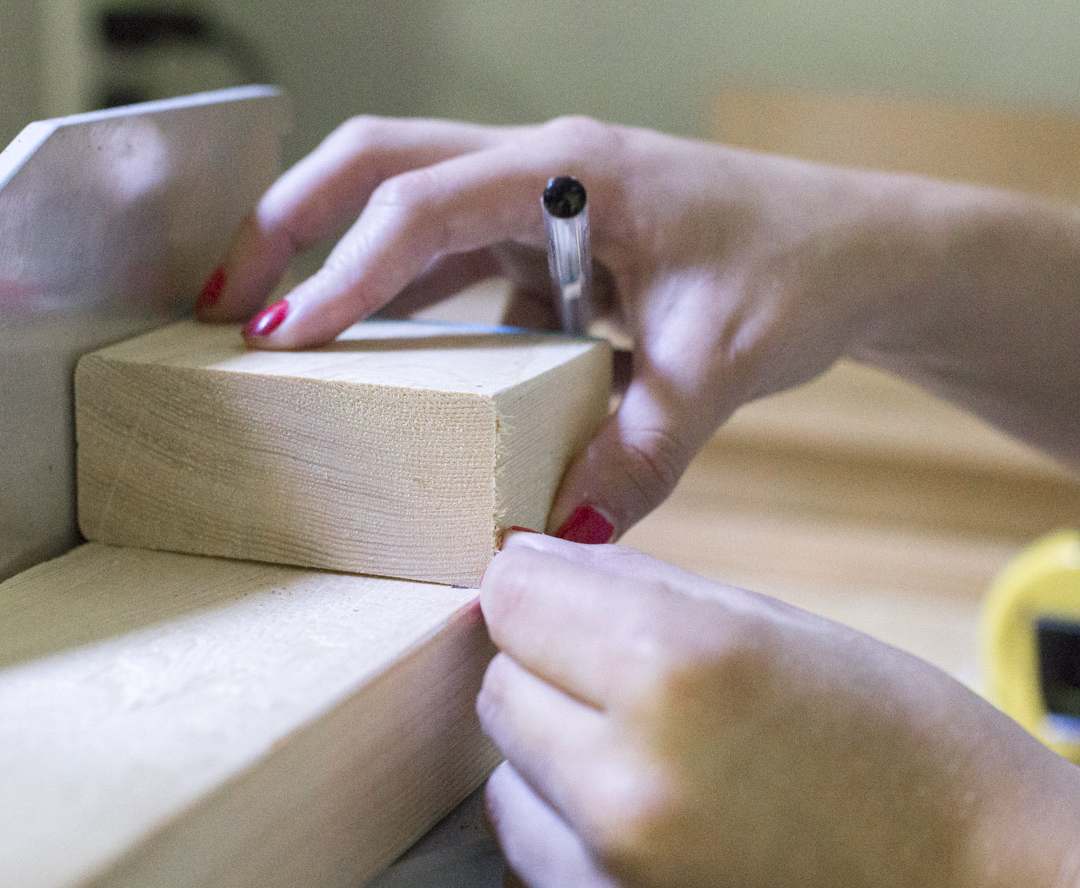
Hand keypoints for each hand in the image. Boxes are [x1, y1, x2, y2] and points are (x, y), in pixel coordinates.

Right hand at [199, 116, 925, 539]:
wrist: (861, 250)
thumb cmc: (800, 272)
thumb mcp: (719, 365)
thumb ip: (642, 450)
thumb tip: (563, 534)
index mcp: (575, 172)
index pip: (424, 206)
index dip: (342, 269)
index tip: (275, 334)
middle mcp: (544, 167)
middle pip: (381, 161)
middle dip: (290, 220)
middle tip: (217, 299)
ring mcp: (543, 197)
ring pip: (405, 198)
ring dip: (334, 252)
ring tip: (265, 327)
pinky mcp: (551, 239)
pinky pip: (454, 257)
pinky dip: (405, 297)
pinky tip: (384, 361)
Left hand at [474, 532, 1079, 887]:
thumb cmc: (923, 769)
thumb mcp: (789, 634)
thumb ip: (640, 594)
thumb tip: (528, 576)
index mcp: (678, 673)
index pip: (510, 597)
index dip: (545, 593)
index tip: (570, 605)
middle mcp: (630, 792)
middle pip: (499, 695)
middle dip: (556, 683)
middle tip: (651, 706)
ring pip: (506, 795)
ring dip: (562, 779)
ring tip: (677, 791)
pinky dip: (581, 867)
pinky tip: (676, 862)